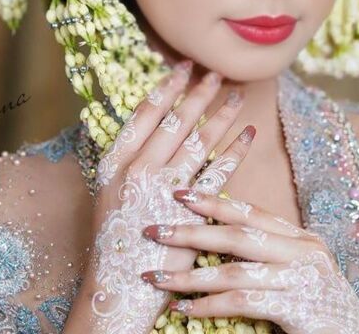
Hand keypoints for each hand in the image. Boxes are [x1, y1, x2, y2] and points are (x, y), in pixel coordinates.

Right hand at [67, 61, 255, 333]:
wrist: (116, 291)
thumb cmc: (114, 241)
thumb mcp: (110, 194)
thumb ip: (130, 161)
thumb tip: (157, 128)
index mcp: (115, 163)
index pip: (146, 112)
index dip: (168, 86)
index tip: (184, 66)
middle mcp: (138, 171)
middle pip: (176, 120)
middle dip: (199, 93)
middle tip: (217, 71)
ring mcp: (164, 191)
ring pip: (199, 141)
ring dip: (221, 115)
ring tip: (237, 95)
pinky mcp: (189, 213)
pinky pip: (218, 173)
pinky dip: (235, 151)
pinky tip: (248, 134)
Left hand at [140, 190, 358, 333]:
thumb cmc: (324, 313)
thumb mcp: (300, 274)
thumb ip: (271, 255)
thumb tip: (222, 242)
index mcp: (302, 238)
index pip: (251, 211)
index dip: (214, 200)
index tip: (179, 193)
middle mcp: (304, 251)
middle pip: (238, 233)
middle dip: (192, 230)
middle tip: (155, 229)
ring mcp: (303, 279)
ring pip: (234, 269)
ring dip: (189, 274)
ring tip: (155, 277)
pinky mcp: (299, 308)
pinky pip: (243, 302)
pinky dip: (208, 305)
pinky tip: (183, 309)